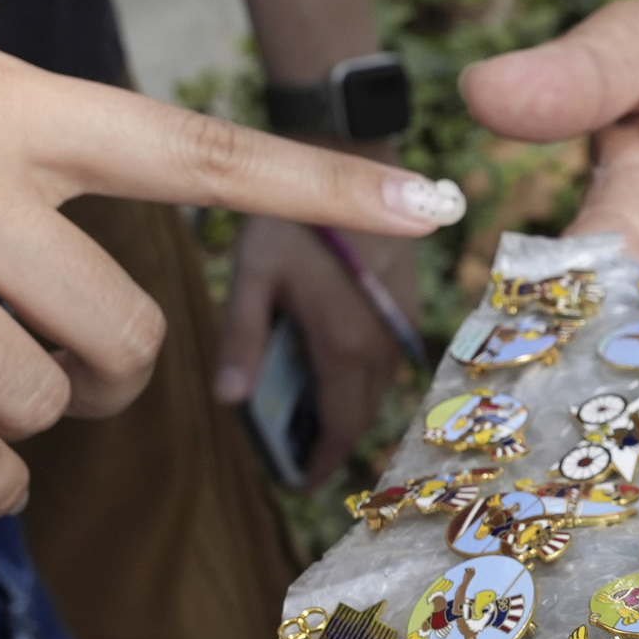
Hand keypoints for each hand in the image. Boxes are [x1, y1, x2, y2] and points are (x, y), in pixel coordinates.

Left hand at [214, 217, 423, 483]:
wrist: (350, 155)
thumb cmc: (290, 215)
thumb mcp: (253, 274)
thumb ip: (243, 339)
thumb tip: (229, 399)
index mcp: (345, 345)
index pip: (339, 428)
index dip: (320, 463)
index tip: (298, 484)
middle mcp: (384, 343)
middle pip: (362, 416)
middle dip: (332, 442)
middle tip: (296, 456)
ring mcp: (401, 323)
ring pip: (378, 390)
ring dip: (348, 410)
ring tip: (307, 419)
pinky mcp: (409, 302)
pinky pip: (389, 360)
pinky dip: (362, 380)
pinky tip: (331, 371)